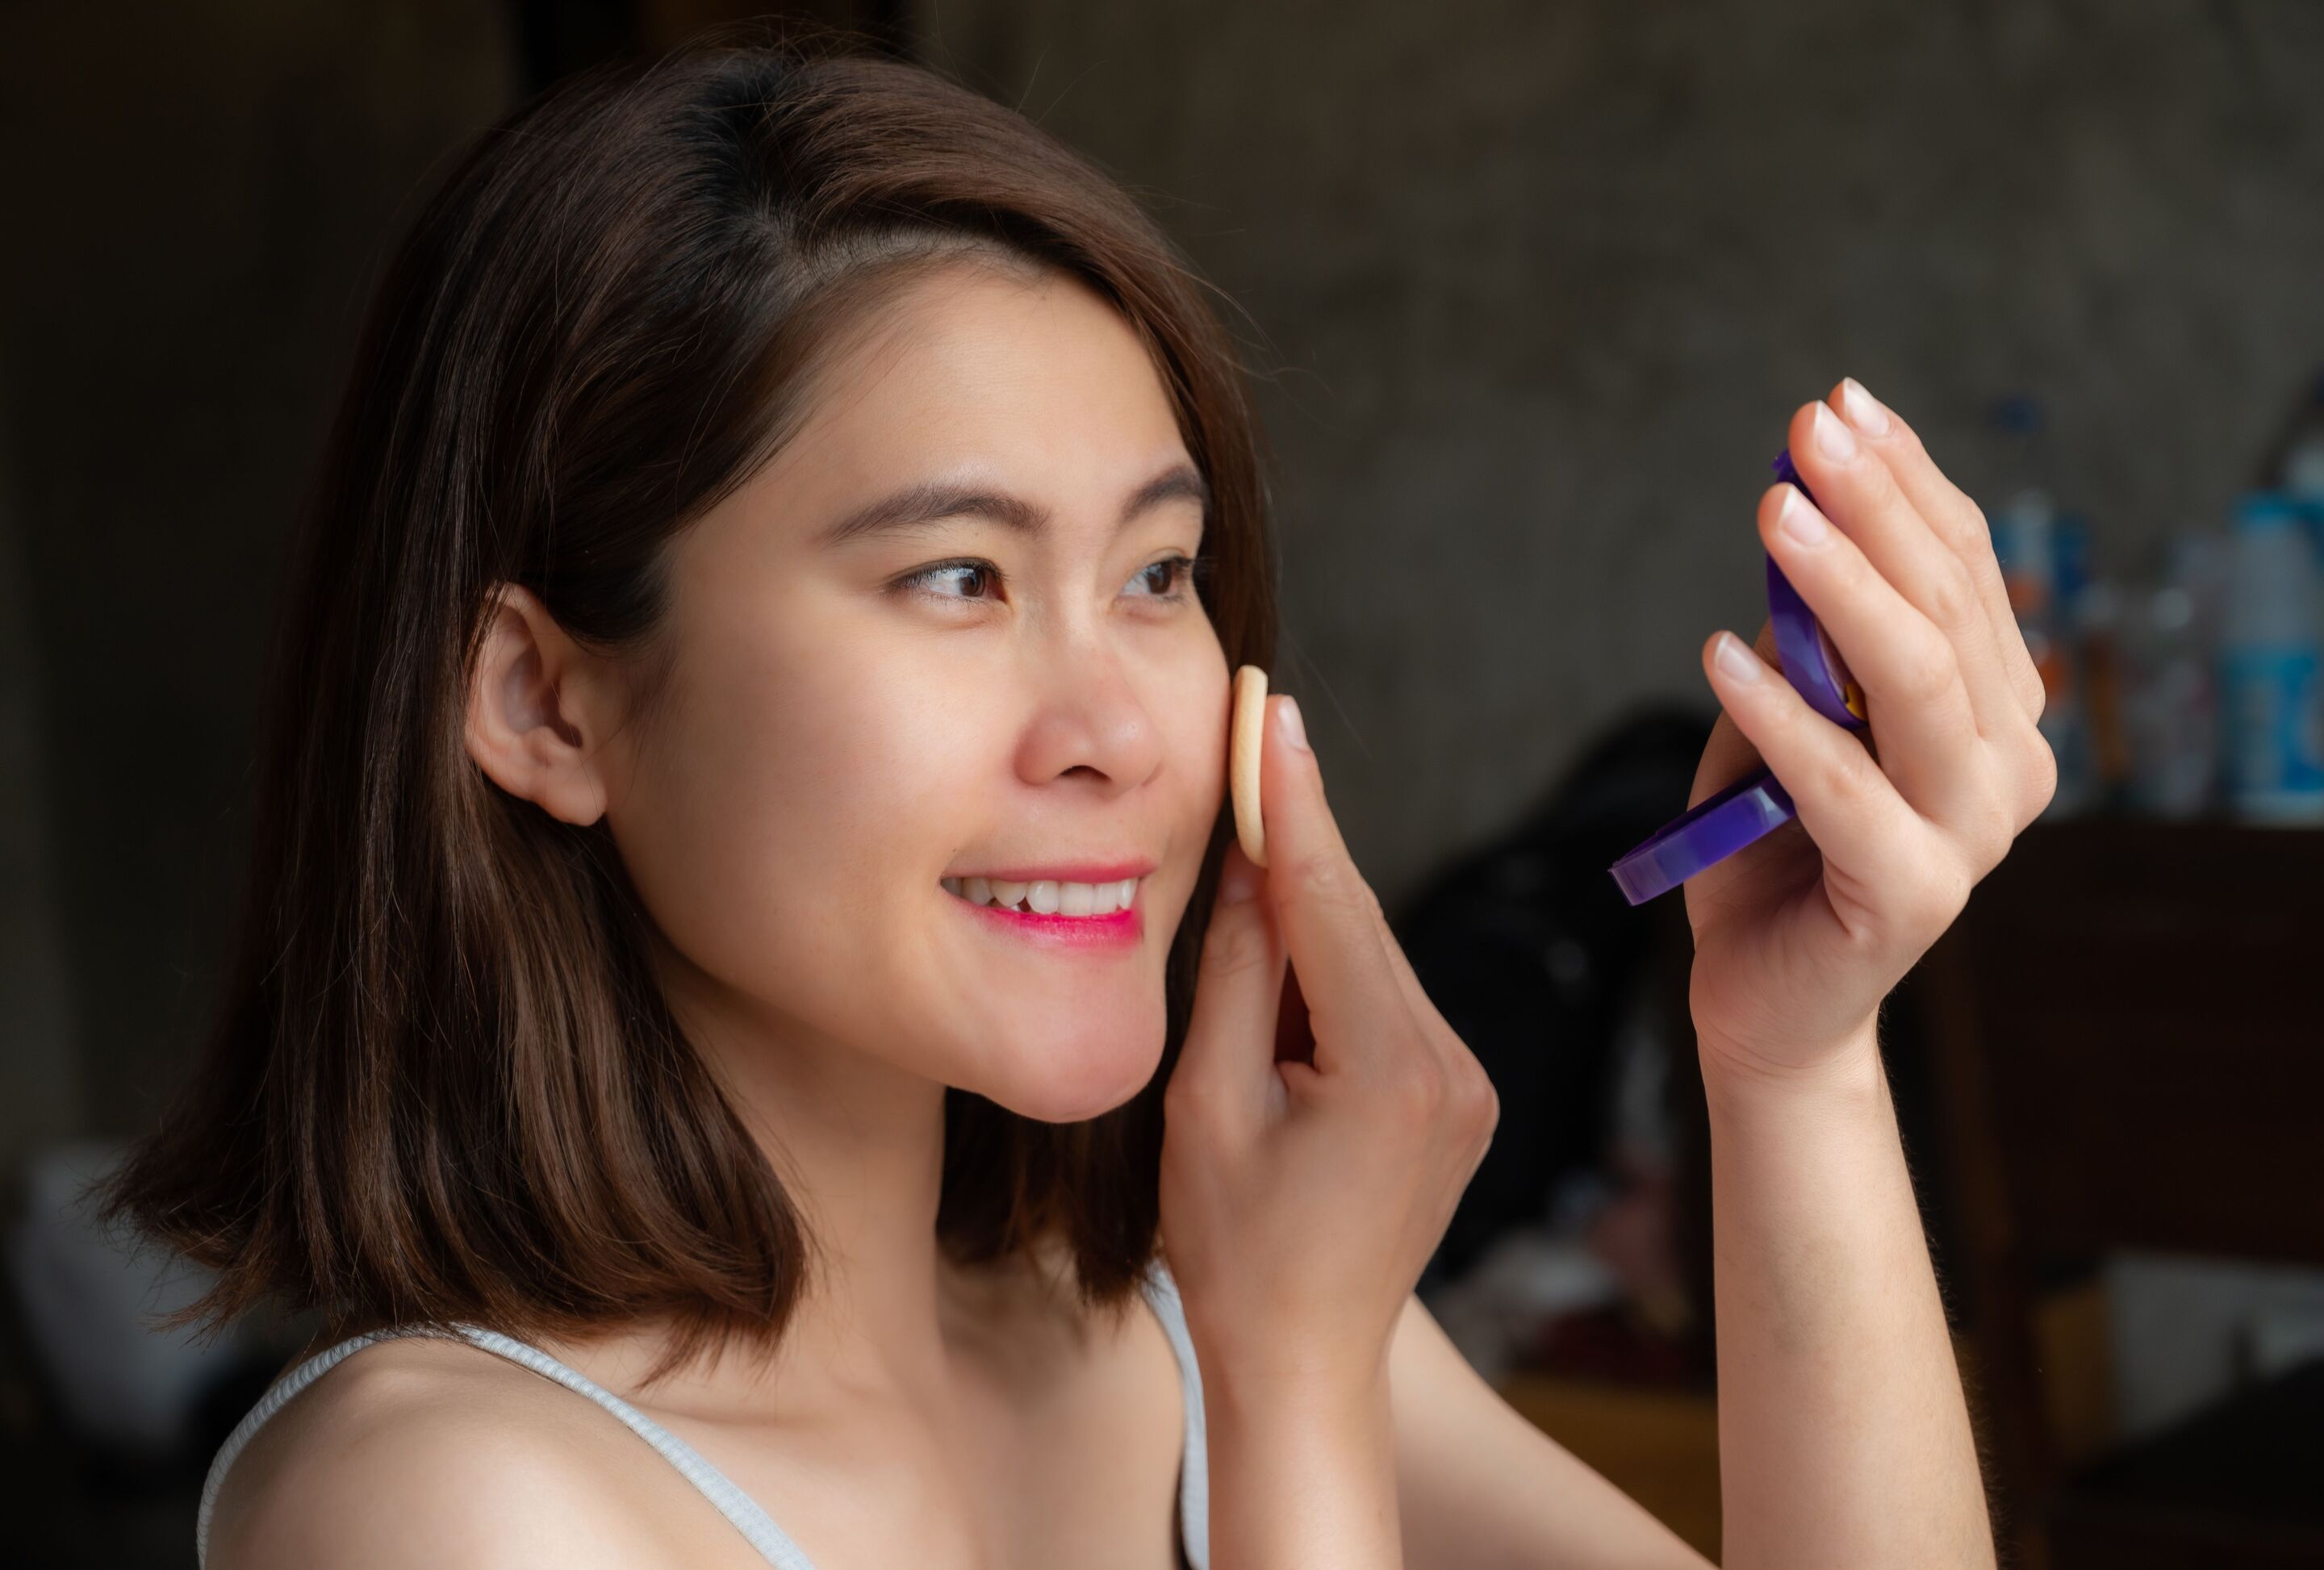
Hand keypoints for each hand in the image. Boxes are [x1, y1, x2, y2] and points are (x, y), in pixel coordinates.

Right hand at [1161, 692, 1498, 1397]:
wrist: (1305, 1363)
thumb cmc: (1235, 1252)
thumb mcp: (1207, 1104)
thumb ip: (1236, 975)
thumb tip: (1249, 865)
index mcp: (1392, 1071)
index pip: (1330, 904)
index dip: (1290, 802)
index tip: (1270, 715)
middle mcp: (1451, 1066)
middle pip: (1357, 920)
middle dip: (1296, 840)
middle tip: (1254, 737)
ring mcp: (1466, 1083)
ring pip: (1371, 957)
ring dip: (1305, 917)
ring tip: (1235, 891)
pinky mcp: (1459, 1096)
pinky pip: (1385, 1001)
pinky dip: (1329, 973)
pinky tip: (1276, 975)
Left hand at [1683, 380, 2055, 1084]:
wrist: (1766, 1000)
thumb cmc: (1772, 848)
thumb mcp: (1784, 716)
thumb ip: (1805, 638)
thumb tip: (1797, 517)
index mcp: (1996, 710)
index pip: (1964, 570)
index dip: (1906, 482)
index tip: (1840, 403)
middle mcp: (2007, 766)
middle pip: (1949, 610)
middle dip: (1878, 508)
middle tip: (1807, 433)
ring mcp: (1971, 835)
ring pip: (1920, 683)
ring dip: (1844, 586)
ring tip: (1777, 514)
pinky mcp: (1910, 894)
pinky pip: (1841, 785)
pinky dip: (1781, 713)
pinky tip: (1721, 653)